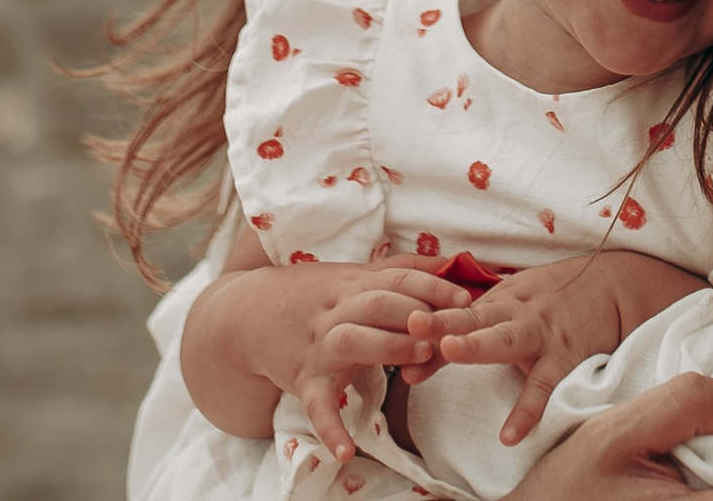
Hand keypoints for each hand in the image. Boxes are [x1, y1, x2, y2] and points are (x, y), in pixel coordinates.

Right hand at [184, 249, 473, 459]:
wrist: (246, 315)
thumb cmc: (318, 295)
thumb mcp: (357, 275)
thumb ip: (406, 271)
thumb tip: (457, 261)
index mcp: (356, 284)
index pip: (397, 278)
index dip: (432, 287)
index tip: (466, 299)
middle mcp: (338, 311)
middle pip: (376, 304)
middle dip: (410, 313)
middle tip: (442, 328)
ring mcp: (319, 346)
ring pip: (351, 342)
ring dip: (385, 348)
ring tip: (416, 363)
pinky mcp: (303, 380)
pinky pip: (316, 406)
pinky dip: (330, 428)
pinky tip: (347, 451)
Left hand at [414, 251, 709, 443]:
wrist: (614, 283)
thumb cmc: (551, 298)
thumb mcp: (510, 305)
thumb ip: (464, 332)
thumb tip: (410, 366)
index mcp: (500, 297)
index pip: (456, 310)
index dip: (430, 317)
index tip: (398, 322)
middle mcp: (517, 310)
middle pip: (476, 314)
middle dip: (444, 320)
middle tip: (414, 326)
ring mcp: (542, 331)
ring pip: (507, 336)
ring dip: (478, 342)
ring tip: (450, 352)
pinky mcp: (566, 356)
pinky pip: (544, 386)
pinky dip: (527, 410)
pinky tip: (509, 435)